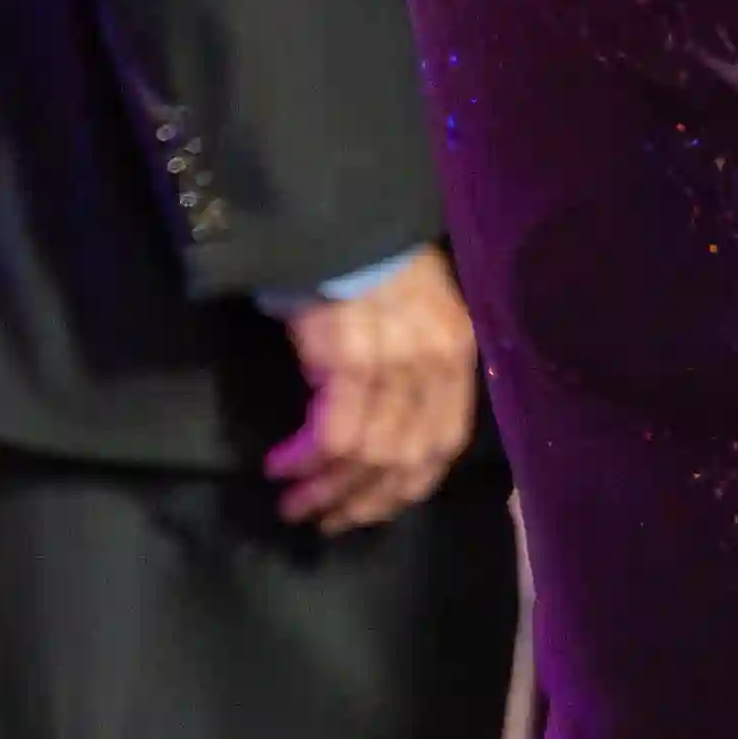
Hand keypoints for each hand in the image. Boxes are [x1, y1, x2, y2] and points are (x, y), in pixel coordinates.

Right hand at [262, 250, 484, 534]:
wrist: (336, 216)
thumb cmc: (368, 263)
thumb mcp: (414, 314)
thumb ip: (415, 368)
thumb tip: (390, 431)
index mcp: (456, 352)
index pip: (446, 440)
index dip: (410, 485)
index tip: (374, 509)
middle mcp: (435, 363)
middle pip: (409, 459)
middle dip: (365, 501)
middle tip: (327, 522)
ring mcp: (394, 363)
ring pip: (369, 456)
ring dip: (327, 490)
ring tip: (295, 505)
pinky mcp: (349, 362)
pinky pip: (332, 435)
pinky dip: (305, 460)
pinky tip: (281, 464)